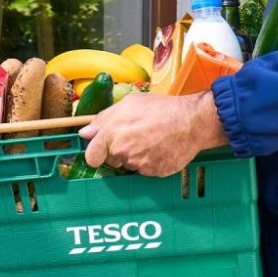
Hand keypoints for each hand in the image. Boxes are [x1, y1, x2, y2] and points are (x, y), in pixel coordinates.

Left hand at [79, 91, 227, 176]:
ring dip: (135, 156)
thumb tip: (85, 132)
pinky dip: (149, 162)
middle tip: (134, 137)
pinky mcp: (153, 173)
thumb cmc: (161, 109)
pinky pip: (145, 170)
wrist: (191, 122)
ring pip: (129, 165)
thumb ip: (103, 119)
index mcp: (112, 134)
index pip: (91, 156)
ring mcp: (138, 165)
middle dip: (118, 151)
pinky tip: (159, 148)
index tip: (100, 150)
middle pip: (111, 160)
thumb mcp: (129, 103)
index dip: (96, 153)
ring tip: (150, 140)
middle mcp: (122, 152)